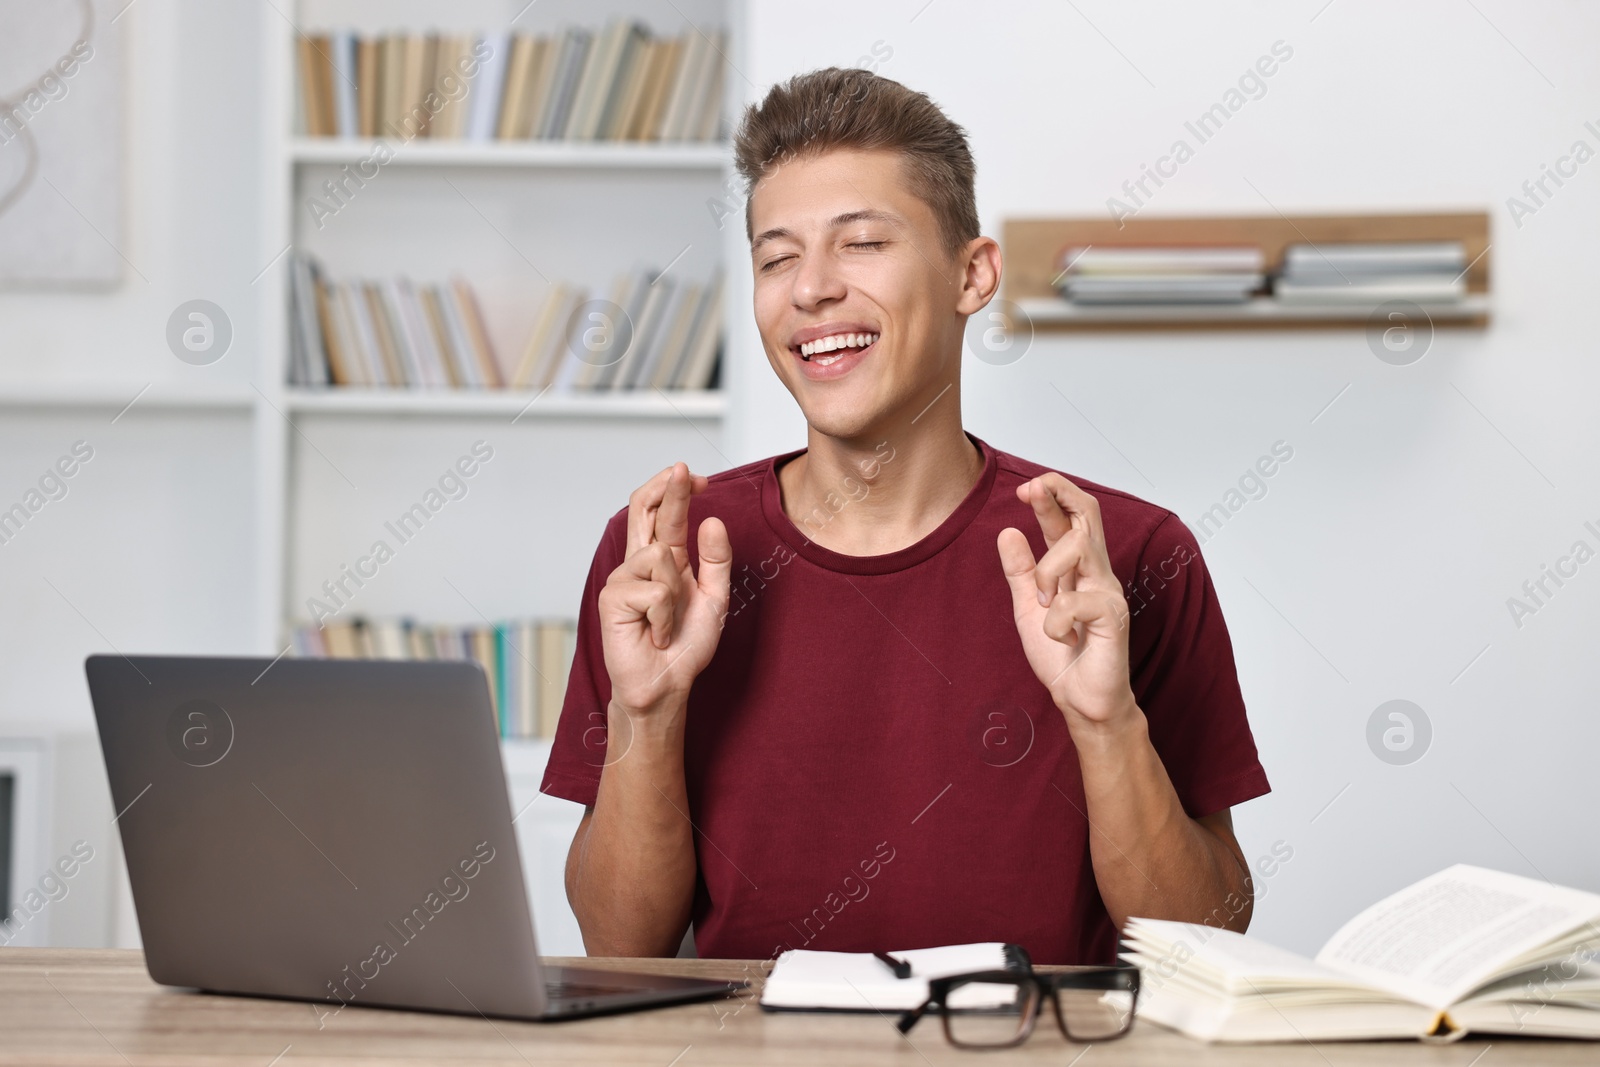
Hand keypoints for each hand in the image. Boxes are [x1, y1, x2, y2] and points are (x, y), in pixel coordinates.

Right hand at [599, 462, 731, 715]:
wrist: (667, 684)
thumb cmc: (684, 644)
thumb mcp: (714, 598)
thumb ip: (715, 561)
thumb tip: (713, 521)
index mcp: (663, 559)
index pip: (663, 513)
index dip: (677, 490)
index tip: (700, 478)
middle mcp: (639, 563)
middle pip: (644, 509)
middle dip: (664, 487)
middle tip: (682, 470)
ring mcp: (622, 579)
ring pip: (659, 555)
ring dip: (675, 591)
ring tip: (667, 622)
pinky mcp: (611, 599)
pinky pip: (653, 591)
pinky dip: (663, 617)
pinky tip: (654, 634)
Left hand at [997, 474, 1136, 730]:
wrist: (1081, 701)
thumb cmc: (1062, 657)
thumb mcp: (1029, 609)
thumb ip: (1021, 573)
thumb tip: (1008, 531)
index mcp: (1077, 570)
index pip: (1071, 519)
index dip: (1051, 497)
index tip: (1025, 488)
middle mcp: (1097, 574)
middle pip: (1088, 516)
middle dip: (1058, 495)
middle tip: (1030, 488)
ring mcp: (1108, 592)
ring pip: (1078, 548)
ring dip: (1047, 572)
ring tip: (1046, 604)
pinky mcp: (1113, 617)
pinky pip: (1073, 602)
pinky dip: (1055, 621)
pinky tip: (1064, 639)